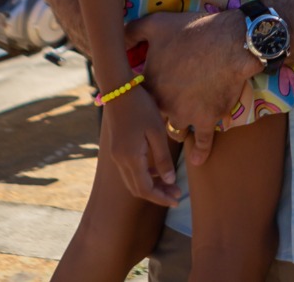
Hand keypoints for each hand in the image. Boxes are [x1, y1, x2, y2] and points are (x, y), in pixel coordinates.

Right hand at [103, 88, 180, 206]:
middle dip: (157, 195)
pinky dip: (144, 175)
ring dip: (151, 186)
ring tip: (171, 185)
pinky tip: (158, 170)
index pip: (144, 188)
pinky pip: (130, 170)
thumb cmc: (142, 108)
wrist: (119, 92)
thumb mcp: (156, 132)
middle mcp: (120, 160)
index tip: (176, 201)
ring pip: (132, 181)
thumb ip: (162, 158)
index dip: (160, 198)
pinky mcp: (116, 149)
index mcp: (130, 158)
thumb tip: (168, 180)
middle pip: (137, 188)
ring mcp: (116, 155)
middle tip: (177, 195)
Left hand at [126, 10, 257, 165]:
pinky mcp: (208, 118)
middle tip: (171, 107)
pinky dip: (200, 150)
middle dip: (161, 116)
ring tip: (182, 131)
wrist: (230, 41)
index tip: (155, 90)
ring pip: (176, 131)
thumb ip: (133, 31)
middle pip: (157, 118)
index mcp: (148, 85)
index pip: (141, 99)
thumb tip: (118, 36)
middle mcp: (163, 104)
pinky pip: (202, 141)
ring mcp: (185, 114)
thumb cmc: (193, 31)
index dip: (147, 96)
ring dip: (179, 130)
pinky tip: (197, 160)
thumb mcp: (157, 23)